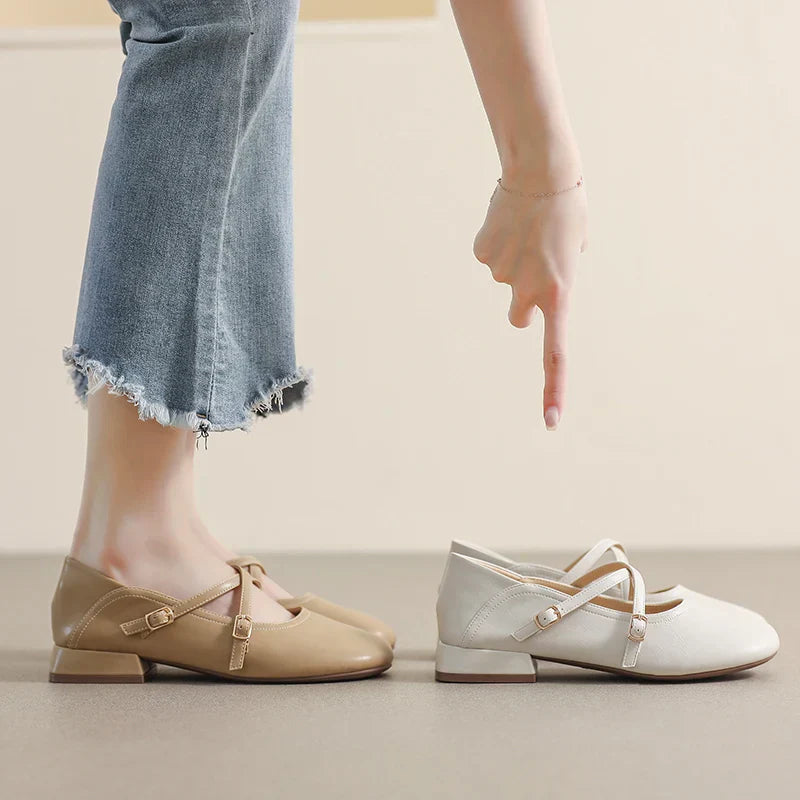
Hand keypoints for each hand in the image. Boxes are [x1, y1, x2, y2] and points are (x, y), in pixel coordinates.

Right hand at [472, 171, 587, 429]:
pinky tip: (507, 222)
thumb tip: (538, 285)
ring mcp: (503, 274)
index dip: (553, 389)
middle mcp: (530, 291)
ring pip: (502, 282)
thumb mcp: (575, 249)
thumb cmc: (567, 208)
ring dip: (511, 264)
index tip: (551, 423)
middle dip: (522, 303)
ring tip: (525, 232)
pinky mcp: (482, 253)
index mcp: (561, 293)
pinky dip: (495, 244)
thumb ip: (559, 277)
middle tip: (534, 271)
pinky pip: (487, 257)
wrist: (542, 170)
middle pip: (518, 319)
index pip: (556, 353)